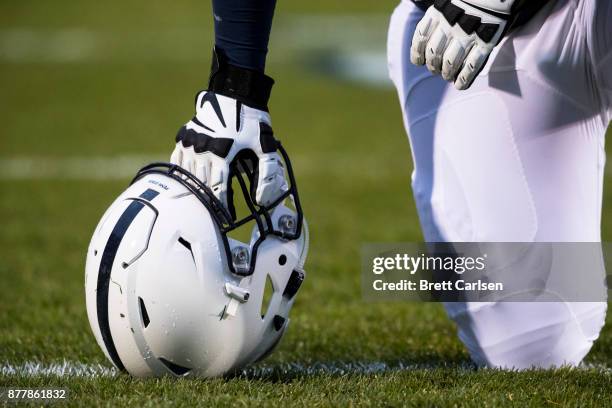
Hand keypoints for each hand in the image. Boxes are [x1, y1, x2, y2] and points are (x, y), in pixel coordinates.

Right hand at [170, 90, 287, 214]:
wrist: (234, 92)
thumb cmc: (252, 120)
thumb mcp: (265, 145)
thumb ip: (267, 173)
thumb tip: (261, 199)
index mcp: (223, 153)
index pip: (219, 189)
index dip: (222, 206)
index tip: (226, 217)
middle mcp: (202, 150)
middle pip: (202, 185)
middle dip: (208, 201)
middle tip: (213, 215)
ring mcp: (190, 143)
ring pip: (189, 175)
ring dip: (195, 190)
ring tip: (201, 204)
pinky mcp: (183, 136)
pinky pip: (178, 162)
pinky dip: (183, 174)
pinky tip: (188, 184)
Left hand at [411, 0, 515, 89]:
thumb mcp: (446, 0)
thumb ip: (434, 13)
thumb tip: (417, 11)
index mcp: (438, 13)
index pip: (420, 38)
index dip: (417, 53)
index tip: (419, 62)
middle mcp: (449, 25)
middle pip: (434, 53)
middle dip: (433, 66)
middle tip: (436, 70)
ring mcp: (467, 34)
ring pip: (450, 62)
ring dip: (447, 73)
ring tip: (447, 76)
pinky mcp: (486, 42)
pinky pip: (472, 65)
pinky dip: (464, 78)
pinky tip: (460, 86)